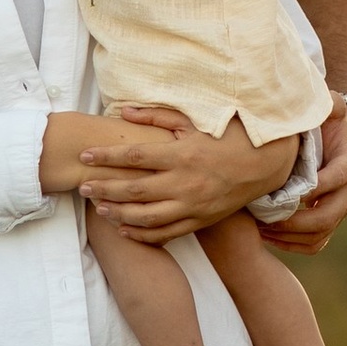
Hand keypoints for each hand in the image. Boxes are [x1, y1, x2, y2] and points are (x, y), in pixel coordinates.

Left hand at [79, 104, 289, 243]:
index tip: (85, 157)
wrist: (264, 165)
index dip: (107, 157)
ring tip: (99, 208)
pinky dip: (142, 234)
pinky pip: (166, 233)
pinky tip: (124, 229)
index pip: (135, 156)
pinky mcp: (200, 221)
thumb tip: (122, 111)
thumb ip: (157, 117)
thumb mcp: (195, 121)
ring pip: (146, 216)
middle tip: (82, 187)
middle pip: (135, 189)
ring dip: (118, 213)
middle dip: (105, 188)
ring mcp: (193, 206)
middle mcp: (185, 183)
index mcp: (183, 155)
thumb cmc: (228, 137)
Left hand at [258, 102, 346, 256]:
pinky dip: (292, 245)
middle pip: (329, 215)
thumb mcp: (326, 107)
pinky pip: (315, 244)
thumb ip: (326, 103)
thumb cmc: (321, 120)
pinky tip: (268, 236)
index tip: (286, 191)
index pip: (337, 178)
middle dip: (296, 220)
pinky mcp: (330, 221)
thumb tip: (324, 104)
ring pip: (321, 234)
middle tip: (266, 216)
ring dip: (290, 235)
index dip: (315, 187)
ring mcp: (341, 208)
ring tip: (261, 227)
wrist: (328, 137)